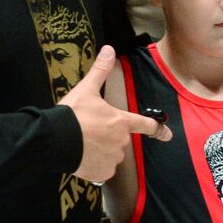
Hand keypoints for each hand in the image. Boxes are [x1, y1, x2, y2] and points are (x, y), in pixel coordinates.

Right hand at [60, 46, 170, 182]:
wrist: (54, 139)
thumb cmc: (72, 114)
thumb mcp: (86, 90)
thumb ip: (100, 71)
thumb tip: (109, 49)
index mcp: (121, 122)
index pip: (146, 124)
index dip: (159, 130)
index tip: (168, 135)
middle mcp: (121, 142)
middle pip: (120, 140)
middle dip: (107, 137)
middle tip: (89, 132)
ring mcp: (112, 159)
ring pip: (110, 155)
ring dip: (100, 151)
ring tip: (82, 144)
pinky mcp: (101, 173)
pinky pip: (101, 170)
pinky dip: (94, 166)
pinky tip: (81, 158)